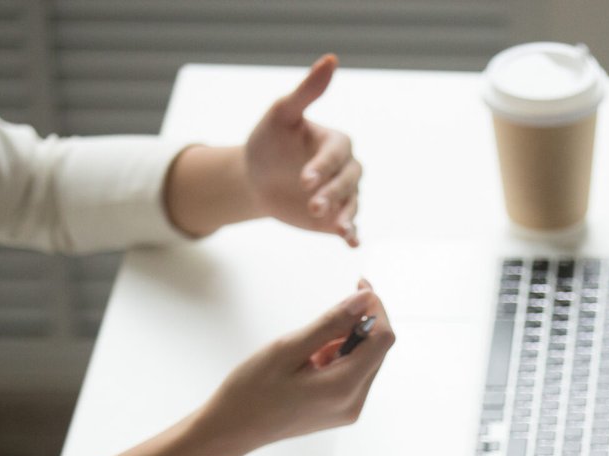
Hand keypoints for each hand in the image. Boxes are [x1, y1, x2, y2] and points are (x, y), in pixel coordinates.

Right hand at [192, 280, 395, 455]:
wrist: (232, 429)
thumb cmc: (251, 391)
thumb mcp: (288, 348)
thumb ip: (330, 324)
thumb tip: (364, 300)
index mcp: (343, 387)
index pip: (382, 339)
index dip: (375, 309)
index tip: (359, 287)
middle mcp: (354, 403)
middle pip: (377, 351)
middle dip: (360, 324)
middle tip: (329, 312)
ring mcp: (349, 410)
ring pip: (365, 362)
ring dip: (347, 343)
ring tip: (308, 348)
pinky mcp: (341, 411)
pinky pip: (353, 376)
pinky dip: (339, 359)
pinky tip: (310, 362)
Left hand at [244, 54, 362, 246]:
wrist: (256, 179)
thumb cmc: (268, 142)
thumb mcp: (281, 115)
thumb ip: (307, 91)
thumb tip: (331, 59)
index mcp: (336, 143)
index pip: (336, 155)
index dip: (323, 166)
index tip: (305, 179)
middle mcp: (345, 169)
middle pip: (348, 182)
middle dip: (332, 193)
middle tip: (313, 205)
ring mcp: (343, 195)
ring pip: (352, 205)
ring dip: (345, 216)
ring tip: (337, 228)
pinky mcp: (337, 218)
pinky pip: (350, 225)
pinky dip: (353, 234)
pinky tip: (351, 243)